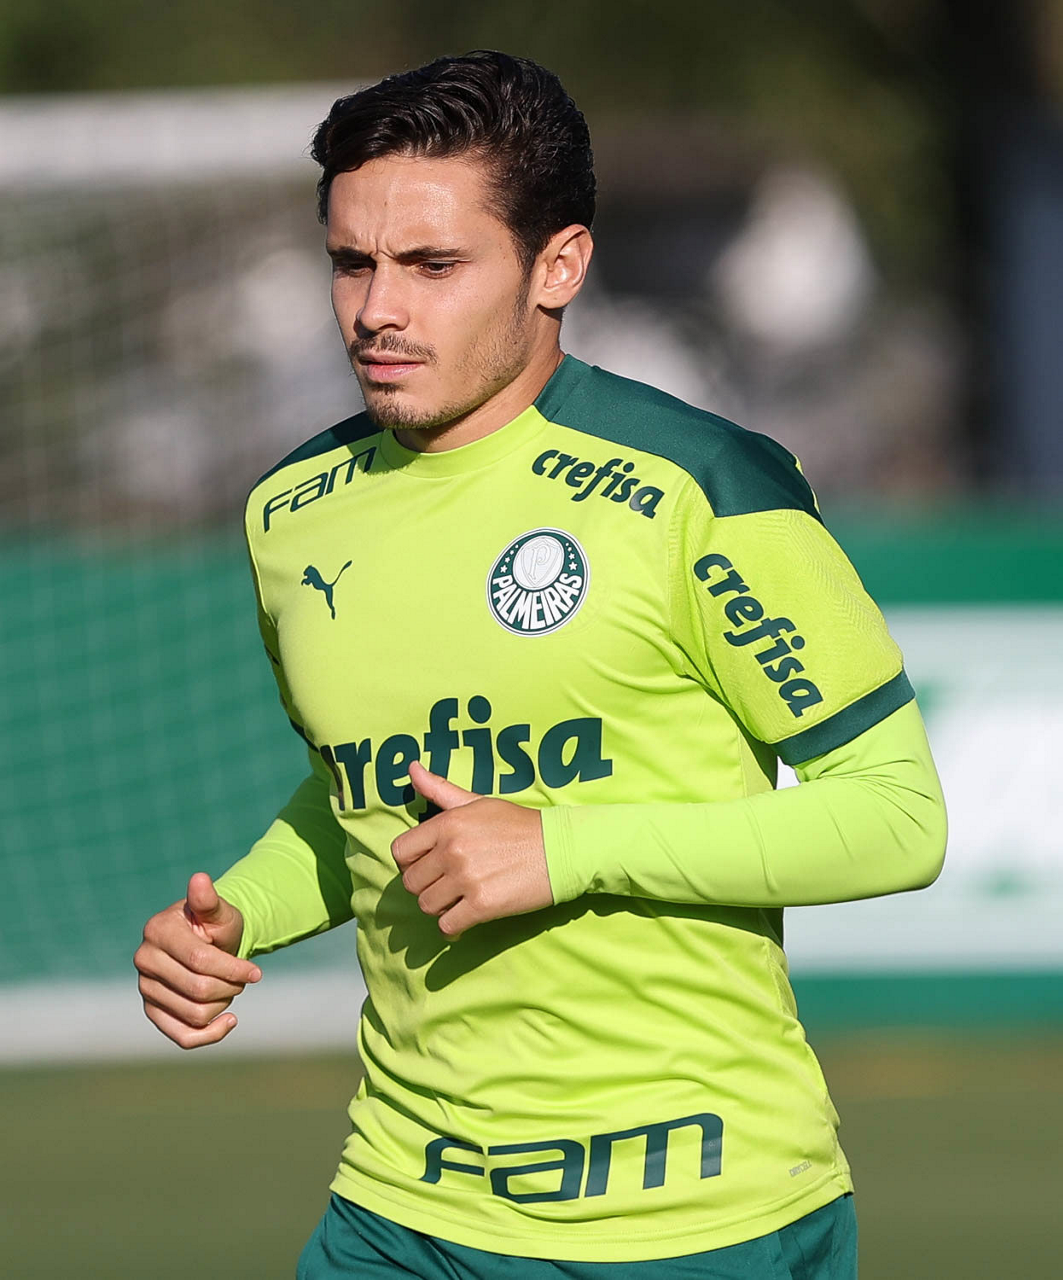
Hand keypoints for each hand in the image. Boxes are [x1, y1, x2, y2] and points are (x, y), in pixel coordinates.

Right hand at [134, 872, 260, 1048]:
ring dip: (223, 1004)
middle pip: (198, 989)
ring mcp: (145, 987)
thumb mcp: (218, 910)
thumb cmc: (215, 924)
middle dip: (230, 986)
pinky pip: (182, 1035)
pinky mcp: (153, 1010)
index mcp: (158, 930)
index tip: (256, 973)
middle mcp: (145, 960)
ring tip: (229, 987)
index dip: (233, 969)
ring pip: (194, 1014)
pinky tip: (229, 1021)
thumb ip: (209, 899)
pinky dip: (210, 1035)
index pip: (200, 961)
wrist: (207, 942)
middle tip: (241, 977)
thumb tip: (200, 879)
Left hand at [392, 760, 552, 936]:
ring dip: (439, 907)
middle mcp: (453, 850)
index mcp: (448, 823)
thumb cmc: (518, 825)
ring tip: (457, 900)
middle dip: (425, 886)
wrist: (560, 849)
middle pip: (411, 882)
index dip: (409, 862)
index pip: (400, 851)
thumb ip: (440, 789)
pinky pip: (448, 927)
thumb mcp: (477, 802)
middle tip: (446, 885)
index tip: (426, 866)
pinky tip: (466, 917)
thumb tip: (412, 767)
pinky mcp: (482, 905)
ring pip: (426, 906)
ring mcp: (466, 879)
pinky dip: (454, 927)